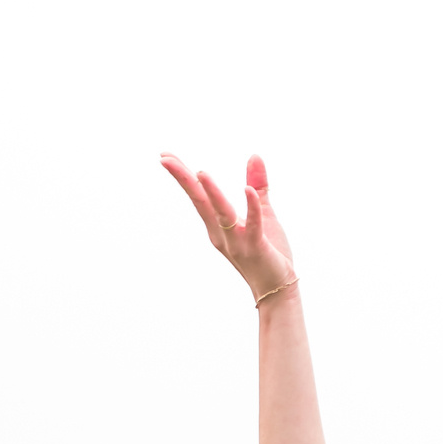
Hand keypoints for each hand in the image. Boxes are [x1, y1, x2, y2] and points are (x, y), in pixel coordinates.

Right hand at [162, 152, 296, 302]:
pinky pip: (252, 226)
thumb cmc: (269, 251)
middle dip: (184, 180)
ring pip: (221, 213)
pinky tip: (246, 190)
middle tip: (165, 159)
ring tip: (200, 172)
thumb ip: (257, 186)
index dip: (183, 176)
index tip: (165, 156)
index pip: (197, 196)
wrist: (277, 288)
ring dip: (211, 194)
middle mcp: (221, 233)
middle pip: (199, 202)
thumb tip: (253, 155)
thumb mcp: (263, 213)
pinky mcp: (256, 248)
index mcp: (218, 225)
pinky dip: (251, 208)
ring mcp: (237, 242)